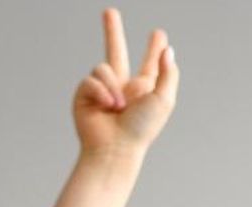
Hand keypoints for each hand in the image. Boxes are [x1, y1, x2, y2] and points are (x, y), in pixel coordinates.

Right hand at [72, 8, 178, 160]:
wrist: (115, 149)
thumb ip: (167, 73)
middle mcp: (122, 86)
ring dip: (113, 86)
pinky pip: (91, 79)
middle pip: (115, 50)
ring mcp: (102, 90)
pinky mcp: (84, 95)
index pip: (150, 62)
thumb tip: (168, 49)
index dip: (154, 49)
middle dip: (112, 31)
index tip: (159, 35)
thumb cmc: (141, 129)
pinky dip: (101, 91)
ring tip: (118, 108)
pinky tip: (107, 107)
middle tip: (108, 12)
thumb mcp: (163, 100)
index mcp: (144, 88)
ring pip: (104, 66)